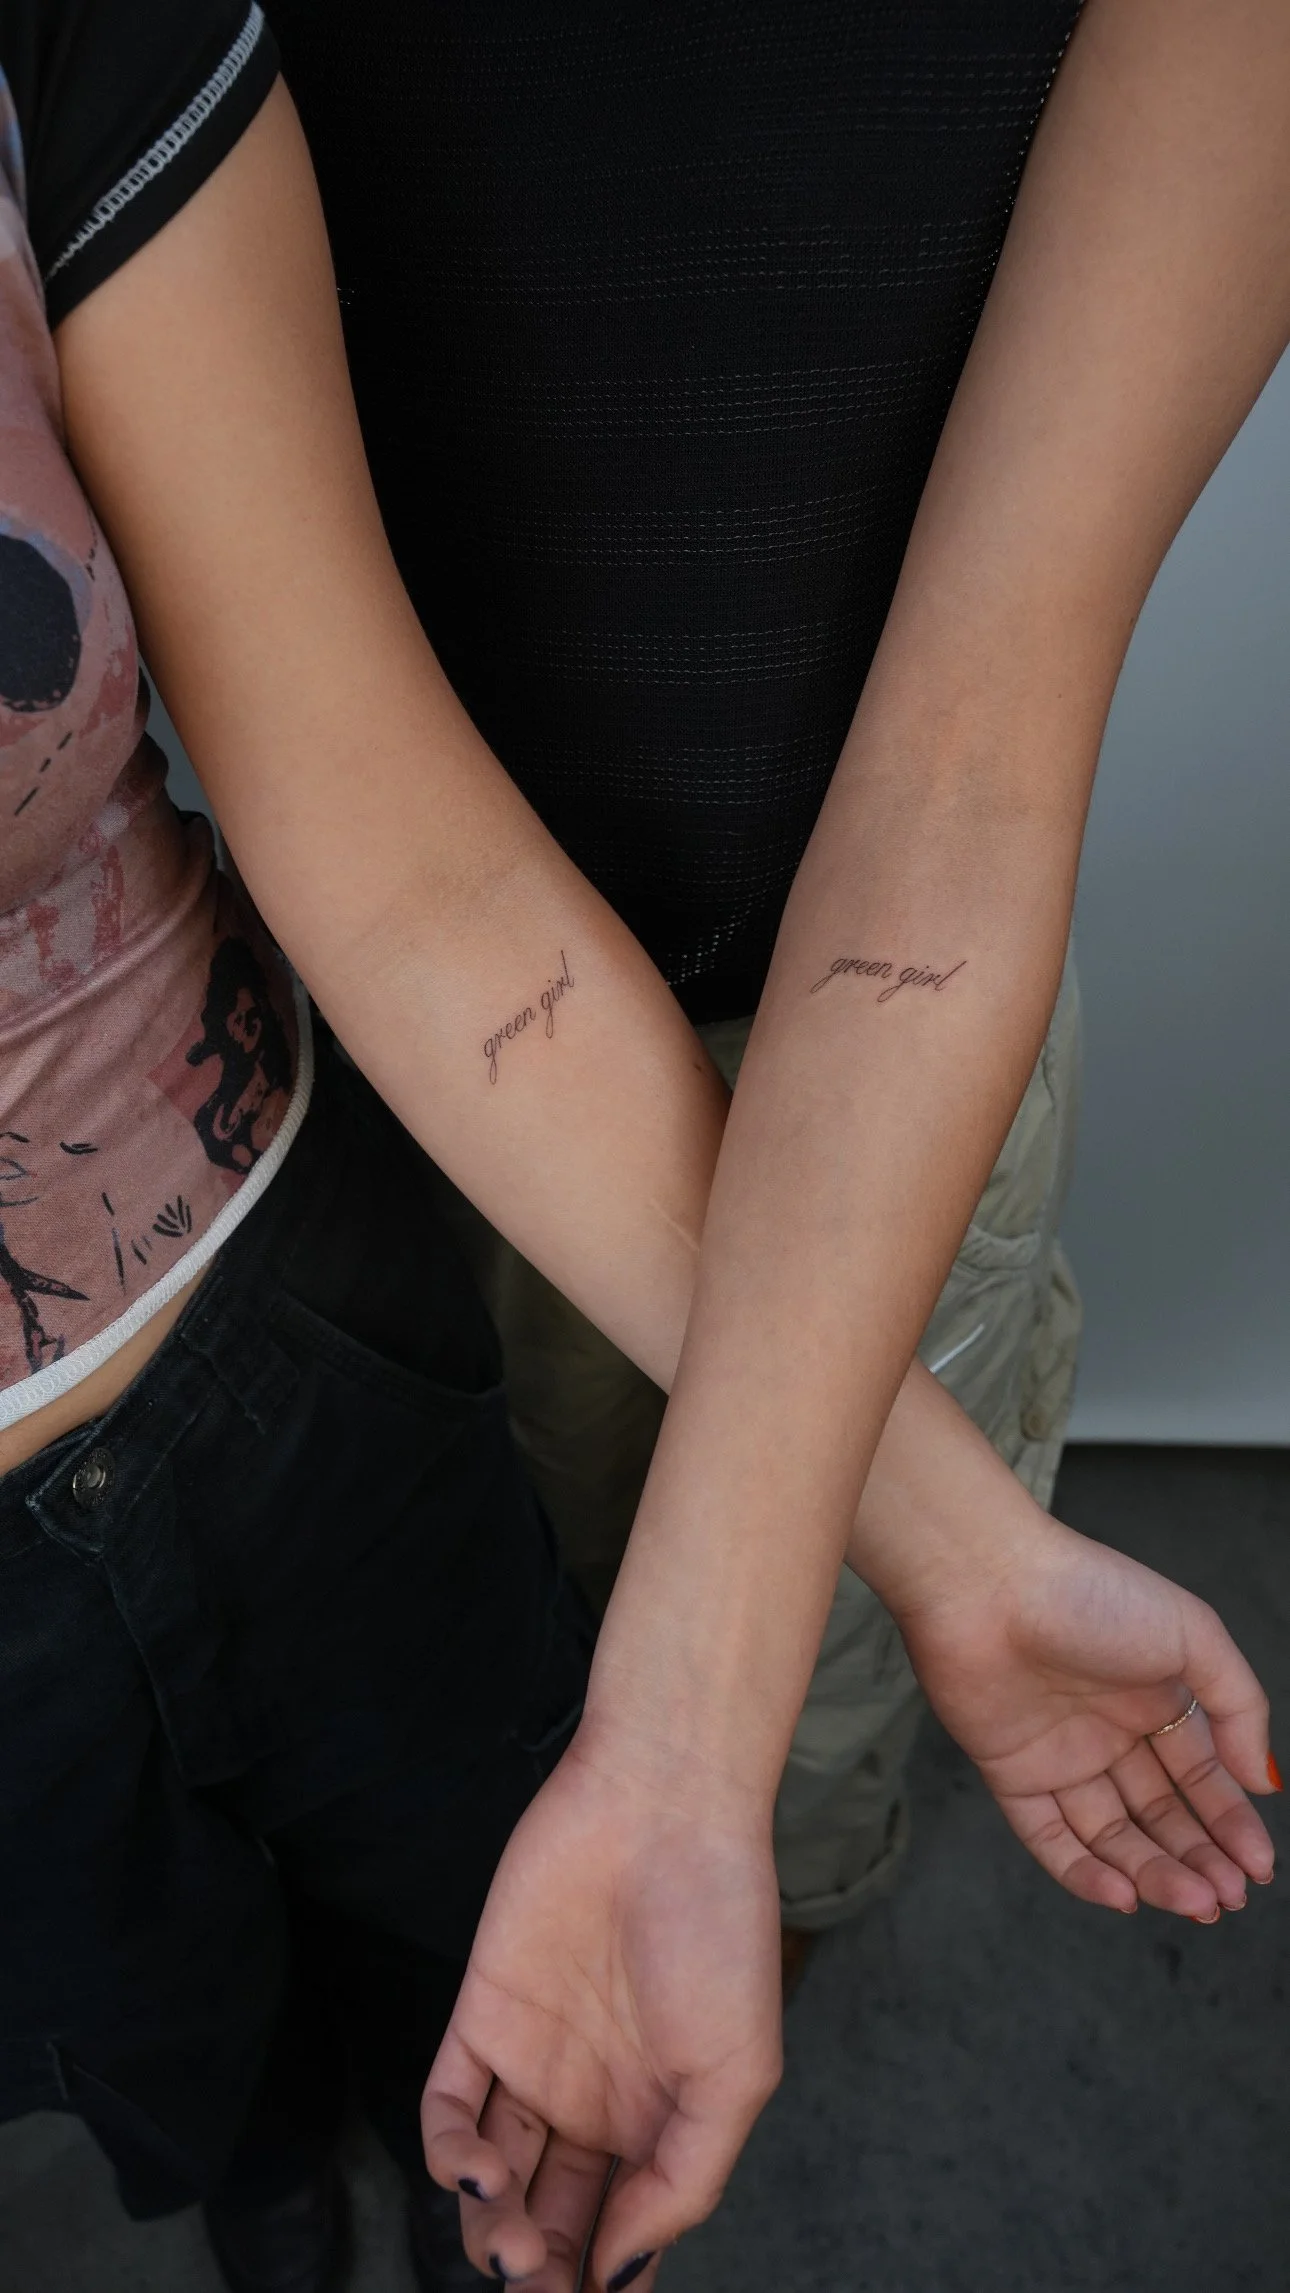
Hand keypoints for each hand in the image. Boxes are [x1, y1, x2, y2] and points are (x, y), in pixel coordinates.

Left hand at [420, 1729, 780, 2289]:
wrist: (665, 1810)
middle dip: (537, 2273)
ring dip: (490, 2230)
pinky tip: (475, 2172)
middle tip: (534, 2289)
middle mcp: (591, 2102)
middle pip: (549, 2221)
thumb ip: (682, 2181)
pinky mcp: (481, 2013)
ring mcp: (533, 2059)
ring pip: (492, 2180)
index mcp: (659, 2121)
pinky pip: (445, 2105)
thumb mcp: (737, 2074)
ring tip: (509, 2244)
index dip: (599, 2283)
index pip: (617, 2234)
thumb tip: (616, 2272)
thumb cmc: (721, 1930)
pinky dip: (448, 2155)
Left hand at [895, 1510, 1276, 1917]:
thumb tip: (1263, 1781)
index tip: (1259, 1869)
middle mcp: (1109, 1730)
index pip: (1201, 1777)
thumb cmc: (1092, 1593)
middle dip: (1198, 1859)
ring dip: (1153, 1873)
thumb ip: (1238, 1707)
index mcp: (1155, 1696)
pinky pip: (1048, 1837)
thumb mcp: (1193, 1635)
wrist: (987, 1580)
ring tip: (1193, 1903)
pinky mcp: (1010, 1772)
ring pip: (1112, 1834)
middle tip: (1227, 1899)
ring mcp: (1059, 1754)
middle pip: (1160, 1814)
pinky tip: (1125, 1894)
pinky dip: (1083, 1873)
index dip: (1231, 1824)